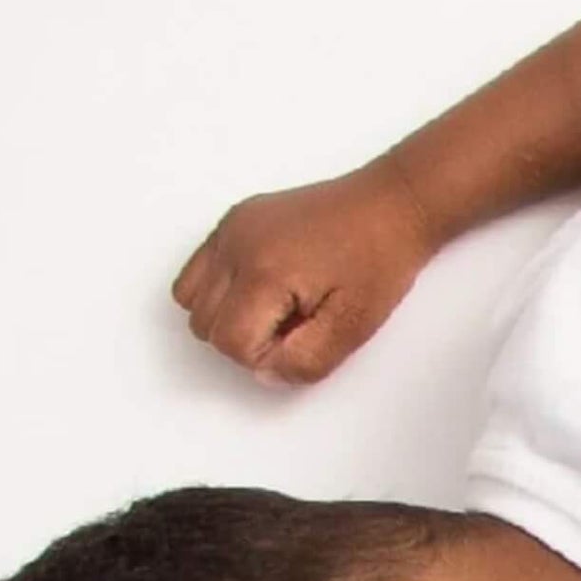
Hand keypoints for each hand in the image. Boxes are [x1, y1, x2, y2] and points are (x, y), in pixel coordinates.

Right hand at [170, 159, 431, 384]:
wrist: (389, 206)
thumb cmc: (378, 262)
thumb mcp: (352, 328)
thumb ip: (306, 362)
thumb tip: (265, 374)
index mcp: (265, 271)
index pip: (230, 343)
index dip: (266, 357)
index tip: (303, 337)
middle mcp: (236, 244)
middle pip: (204, 324)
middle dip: (245, 338)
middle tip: (295, 324)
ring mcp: (231, 228)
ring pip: (191, 299)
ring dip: (227, 317)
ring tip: (277, 308)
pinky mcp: (234, 221)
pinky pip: (197, 270)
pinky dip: (219, 291)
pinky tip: (263, 291)